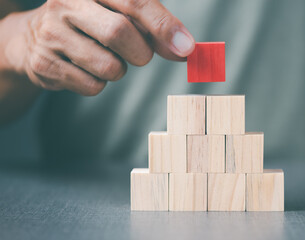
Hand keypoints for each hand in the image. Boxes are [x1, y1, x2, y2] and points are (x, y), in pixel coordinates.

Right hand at [4, 0, 194, 95]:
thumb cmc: (91, 23)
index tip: (186, 47)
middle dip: (141, 52)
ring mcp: (51, 34)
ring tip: (104, 57)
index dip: (164, 26)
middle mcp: (66, 3)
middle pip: (120, 33)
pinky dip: (100, 83)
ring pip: (109, 67)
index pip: (134, 1)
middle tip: (139, 54)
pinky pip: (93, 86)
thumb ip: (153, 29)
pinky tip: (85, 68)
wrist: (35, 38)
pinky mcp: (45, 64)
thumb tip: (184, 49)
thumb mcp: (121, 15)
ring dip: (119, 70)